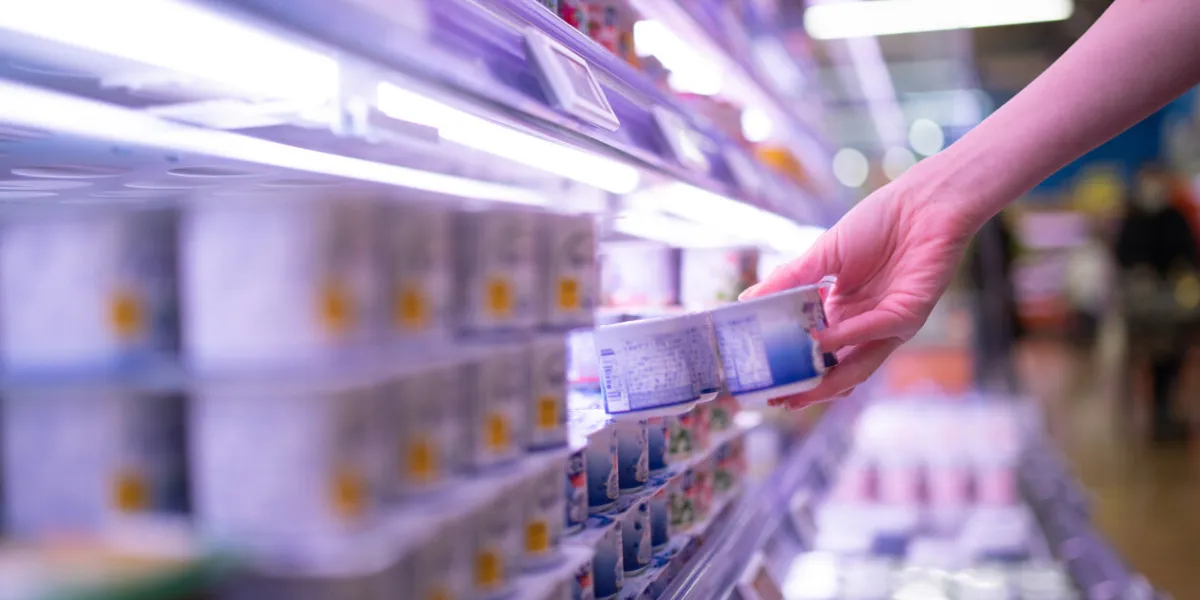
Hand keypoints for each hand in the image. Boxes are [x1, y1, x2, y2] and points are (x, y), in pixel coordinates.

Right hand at [740, 166, 978, 408]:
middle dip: (807, 389)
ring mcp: (887, 324)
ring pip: (858, 365)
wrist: (922, 203)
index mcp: (843, 312)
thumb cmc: (878, 224)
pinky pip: (874, 331)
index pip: (814, 351)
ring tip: (798, 390)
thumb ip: (787, 281)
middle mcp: (864, 325)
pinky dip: (847, 337)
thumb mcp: (821, 255)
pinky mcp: (909, 313)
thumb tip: (745, 300)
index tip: (762, 382)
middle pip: (835, 370)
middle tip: (777, 401)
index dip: (791, 368)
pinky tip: (820, 339)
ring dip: (829, 381)